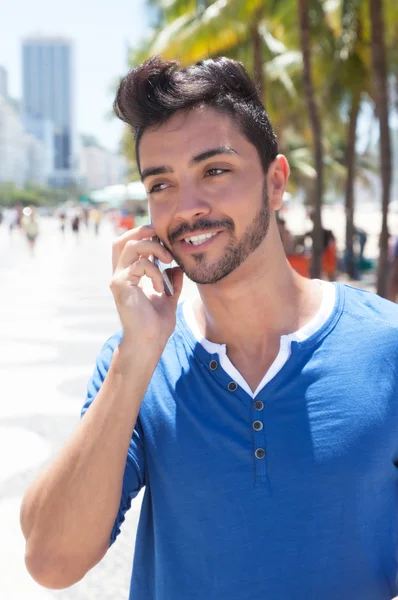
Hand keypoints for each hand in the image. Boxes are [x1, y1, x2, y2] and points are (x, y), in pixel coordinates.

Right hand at [110, 225, 183, 349]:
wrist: (149, 342)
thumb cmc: (156, 325)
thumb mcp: (168, 298)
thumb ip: (172, 282)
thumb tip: (177, 268)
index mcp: (129, 275)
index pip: (129, 245)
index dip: (144, 235)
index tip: (165, 241)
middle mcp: (120, 274)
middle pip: (122, 240)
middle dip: (143, 232)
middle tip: (163, 238)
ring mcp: (118, 279)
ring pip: (131, 246)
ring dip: (154, 248)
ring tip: (168, 259)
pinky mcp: (121, 285)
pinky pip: (140, 265)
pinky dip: (155, 271)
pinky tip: (160, 287)